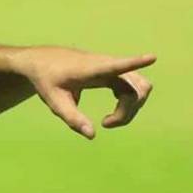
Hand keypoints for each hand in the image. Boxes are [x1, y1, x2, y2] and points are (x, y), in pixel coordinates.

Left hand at [13, 47, 154, 138]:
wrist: (40, 62)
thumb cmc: (46, 80)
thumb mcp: (54, 101)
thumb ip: (72, 118)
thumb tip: (92, 135)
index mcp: (91, 69)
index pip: (116, 65)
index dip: (135, 61)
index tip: (152, 57)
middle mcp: (106, 64)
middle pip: (136, 86)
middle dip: (130, 109)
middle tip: (106, 124)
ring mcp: (111, 67)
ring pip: (137, 88)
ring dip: (131, 108)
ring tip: (107, 122)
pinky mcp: (112, 71)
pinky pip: (131, 88)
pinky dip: (128, 103)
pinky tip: (113, 114)